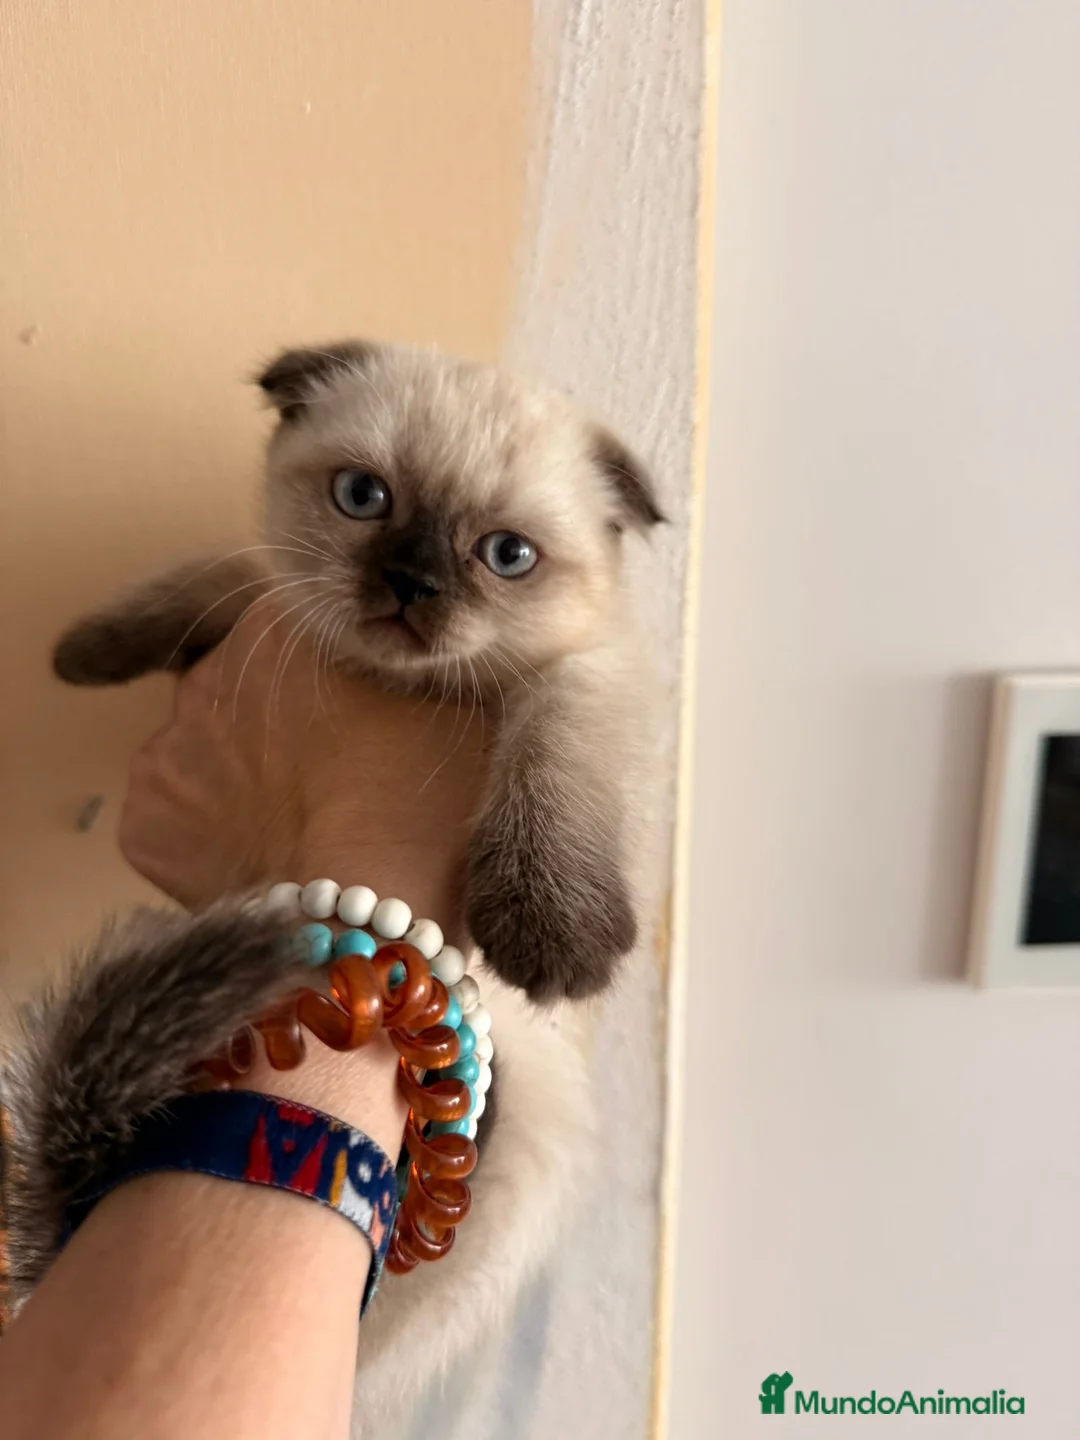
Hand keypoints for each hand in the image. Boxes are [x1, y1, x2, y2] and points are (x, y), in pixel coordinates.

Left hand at [118, 604, 489, 1147]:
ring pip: (210, 752)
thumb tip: (420, 648)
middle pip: (251, 686)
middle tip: (345, 777)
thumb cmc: (431, 798)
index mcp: (284, 620)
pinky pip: (179, 818)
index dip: (339, 671)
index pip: (304, 626)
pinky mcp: (144, 822)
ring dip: (247, 777)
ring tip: (306, 826)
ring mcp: (168, 747)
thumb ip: (422, 659)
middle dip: (288, 722)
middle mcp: (210, 669)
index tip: (367, 711)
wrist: (376, 907)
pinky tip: (265, 859)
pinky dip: (213, 836)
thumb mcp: (462, 697)